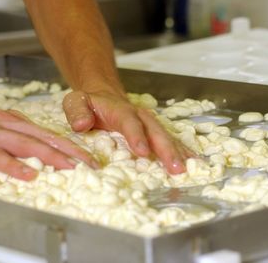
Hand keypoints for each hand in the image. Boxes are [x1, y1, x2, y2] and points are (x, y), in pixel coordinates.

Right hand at [0, 105, 97, 180]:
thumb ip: (12, 135)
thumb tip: (34, 148)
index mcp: (10, 120)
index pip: (47, 133)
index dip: (70, 145)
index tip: (88, 157)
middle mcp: (3, 123)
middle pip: (43, 137)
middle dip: (70, 150)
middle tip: (91, 164)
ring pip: (25, 144)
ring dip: (50, 156)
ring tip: (71, 167)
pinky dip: (12, 165)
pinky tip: (28, 174)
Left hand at [63, 90, 193, 173]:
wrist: (103, 96)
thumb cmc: (88, 103)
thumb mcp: (75, 102)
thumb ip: (76, 111)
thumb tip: (81, 124)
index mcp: (120, 111)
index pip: (129, 122)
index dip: (136, 136)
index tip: (142, 151)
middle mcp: (139, 117)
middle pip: (155, 131)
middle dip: (166, 149)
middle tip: (176, 167)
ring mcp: (149, 124)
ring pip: (166, 137)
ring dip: (177, 153)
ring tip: (186, 170)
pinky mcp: (153, 132)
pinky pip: (169, 141)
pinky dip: (181, 152)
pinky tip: (191, 163)